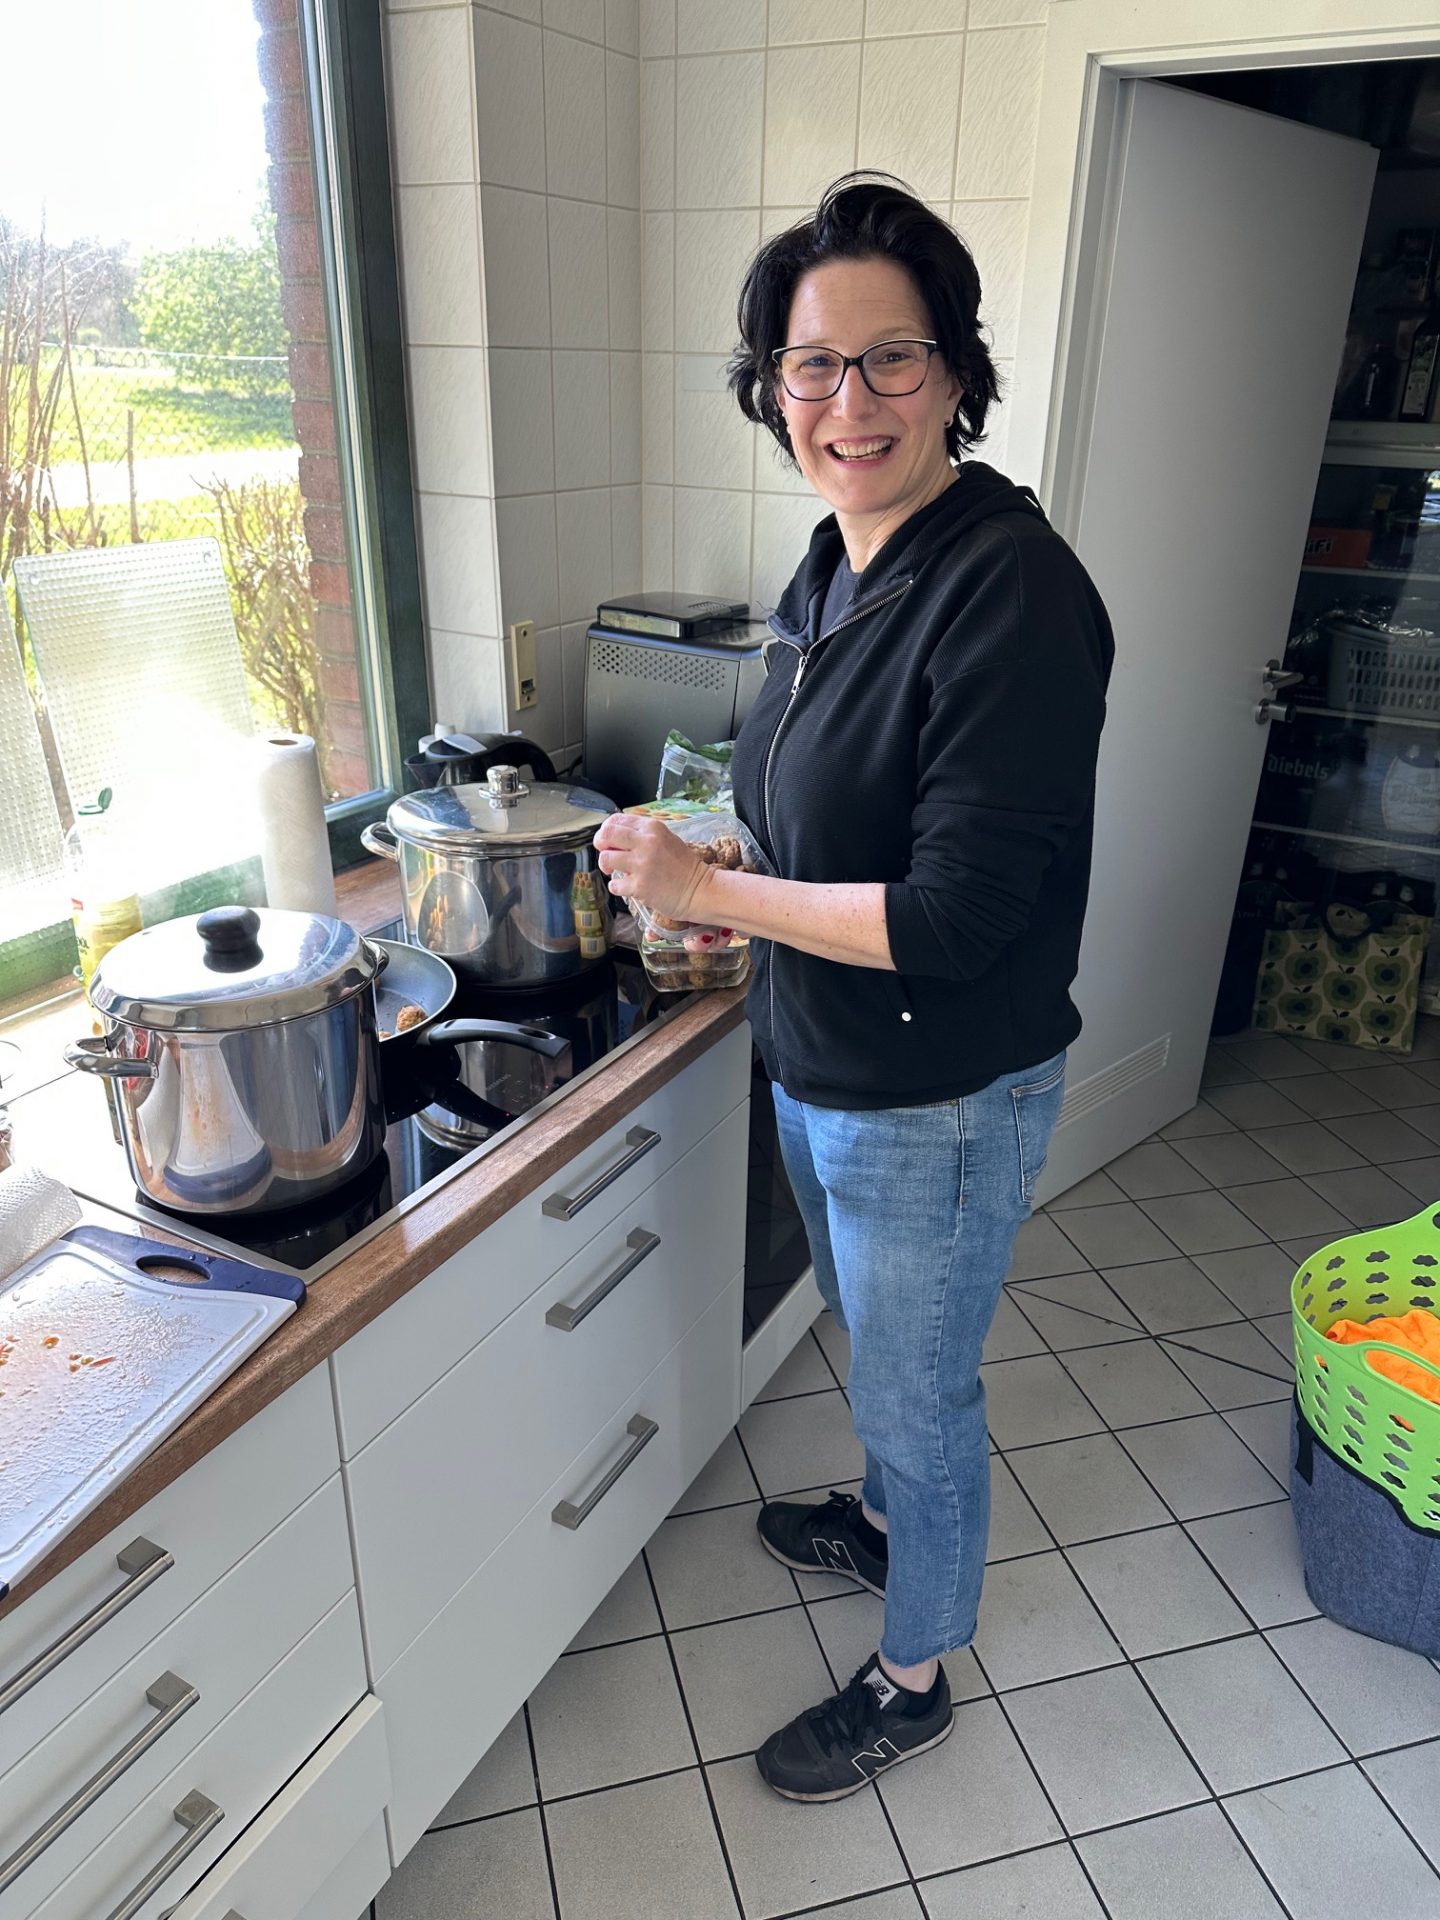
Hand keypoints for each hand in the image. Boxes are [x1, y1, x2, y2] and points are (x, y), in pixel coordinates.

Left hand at [593, 814, 710, 921]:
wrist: (701, 891)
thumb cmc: (684, 867)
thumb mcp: (666, 840)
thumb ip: (643, 835)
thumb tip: (615, 838)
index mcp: (653, 828)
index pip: (616, 820)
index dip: (607, 831)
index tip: (609, 841)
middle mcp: (646, 842)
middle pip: (606, 834)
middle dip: (600, 844)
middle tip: (607, 854)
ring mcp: (642, 865)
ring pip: (606, 859)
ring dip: (607, 866)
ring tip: (617, 872)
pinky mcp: (640, 886)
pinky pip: (614, 884)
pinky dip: (617, 887)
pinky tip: (627, 887)